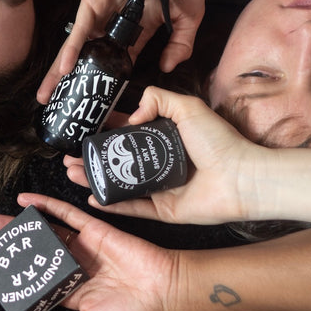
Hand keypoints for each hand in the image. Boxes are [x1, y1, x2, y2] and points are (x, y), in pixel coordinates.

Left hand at [0, 191, 178, 310]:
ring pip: (42, 235)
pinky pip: (66, 214)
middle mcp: (72, 269)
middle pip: (31, 258)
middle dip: (4, 253)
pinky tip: (25, 202)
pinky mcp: (94, 229)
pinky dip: (46, 206)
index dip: (3, 283)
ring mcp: (82, 248)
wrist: (165, 291)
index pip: (29, 286)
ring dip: (18, 229)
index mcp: (70, 295)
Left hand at [37, 0, 207, 102]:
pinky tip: (65, 69)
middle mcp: (115, 23)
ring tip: (48, 97)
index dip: (108, 82)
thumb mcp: (188, 16)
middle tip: (59, 106)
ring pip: (79, 47)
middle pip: (91, 58)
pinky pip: (82, 28)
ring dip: (62, 71)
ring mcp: (102, 11)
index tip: (97, 105)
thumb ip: (180, 43)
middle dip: (75, 82)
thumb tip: (167, 68)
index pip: (118, 61)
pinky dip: (73, 49)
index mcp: (136, 28)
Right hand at [64, 87, 272, 224]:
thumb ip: (159, 99)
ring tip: (73, 174)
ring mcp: (162, 189)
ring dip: (95, 179)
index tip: (85, 131)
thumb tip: (131, 116)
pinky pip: (134, 208)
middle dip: (93, 159)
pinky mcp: (165, 211)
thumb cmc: (220, 142)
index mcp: (167, 139)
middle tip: (70, 158)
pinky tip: (94, 198)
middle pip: (119, 161)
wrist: (241, 178)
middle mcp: (162, 163)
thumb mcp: (188, 108)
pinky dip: (113, 205)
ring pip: (121, 184)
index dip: (106, 133)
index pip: (129, 134)